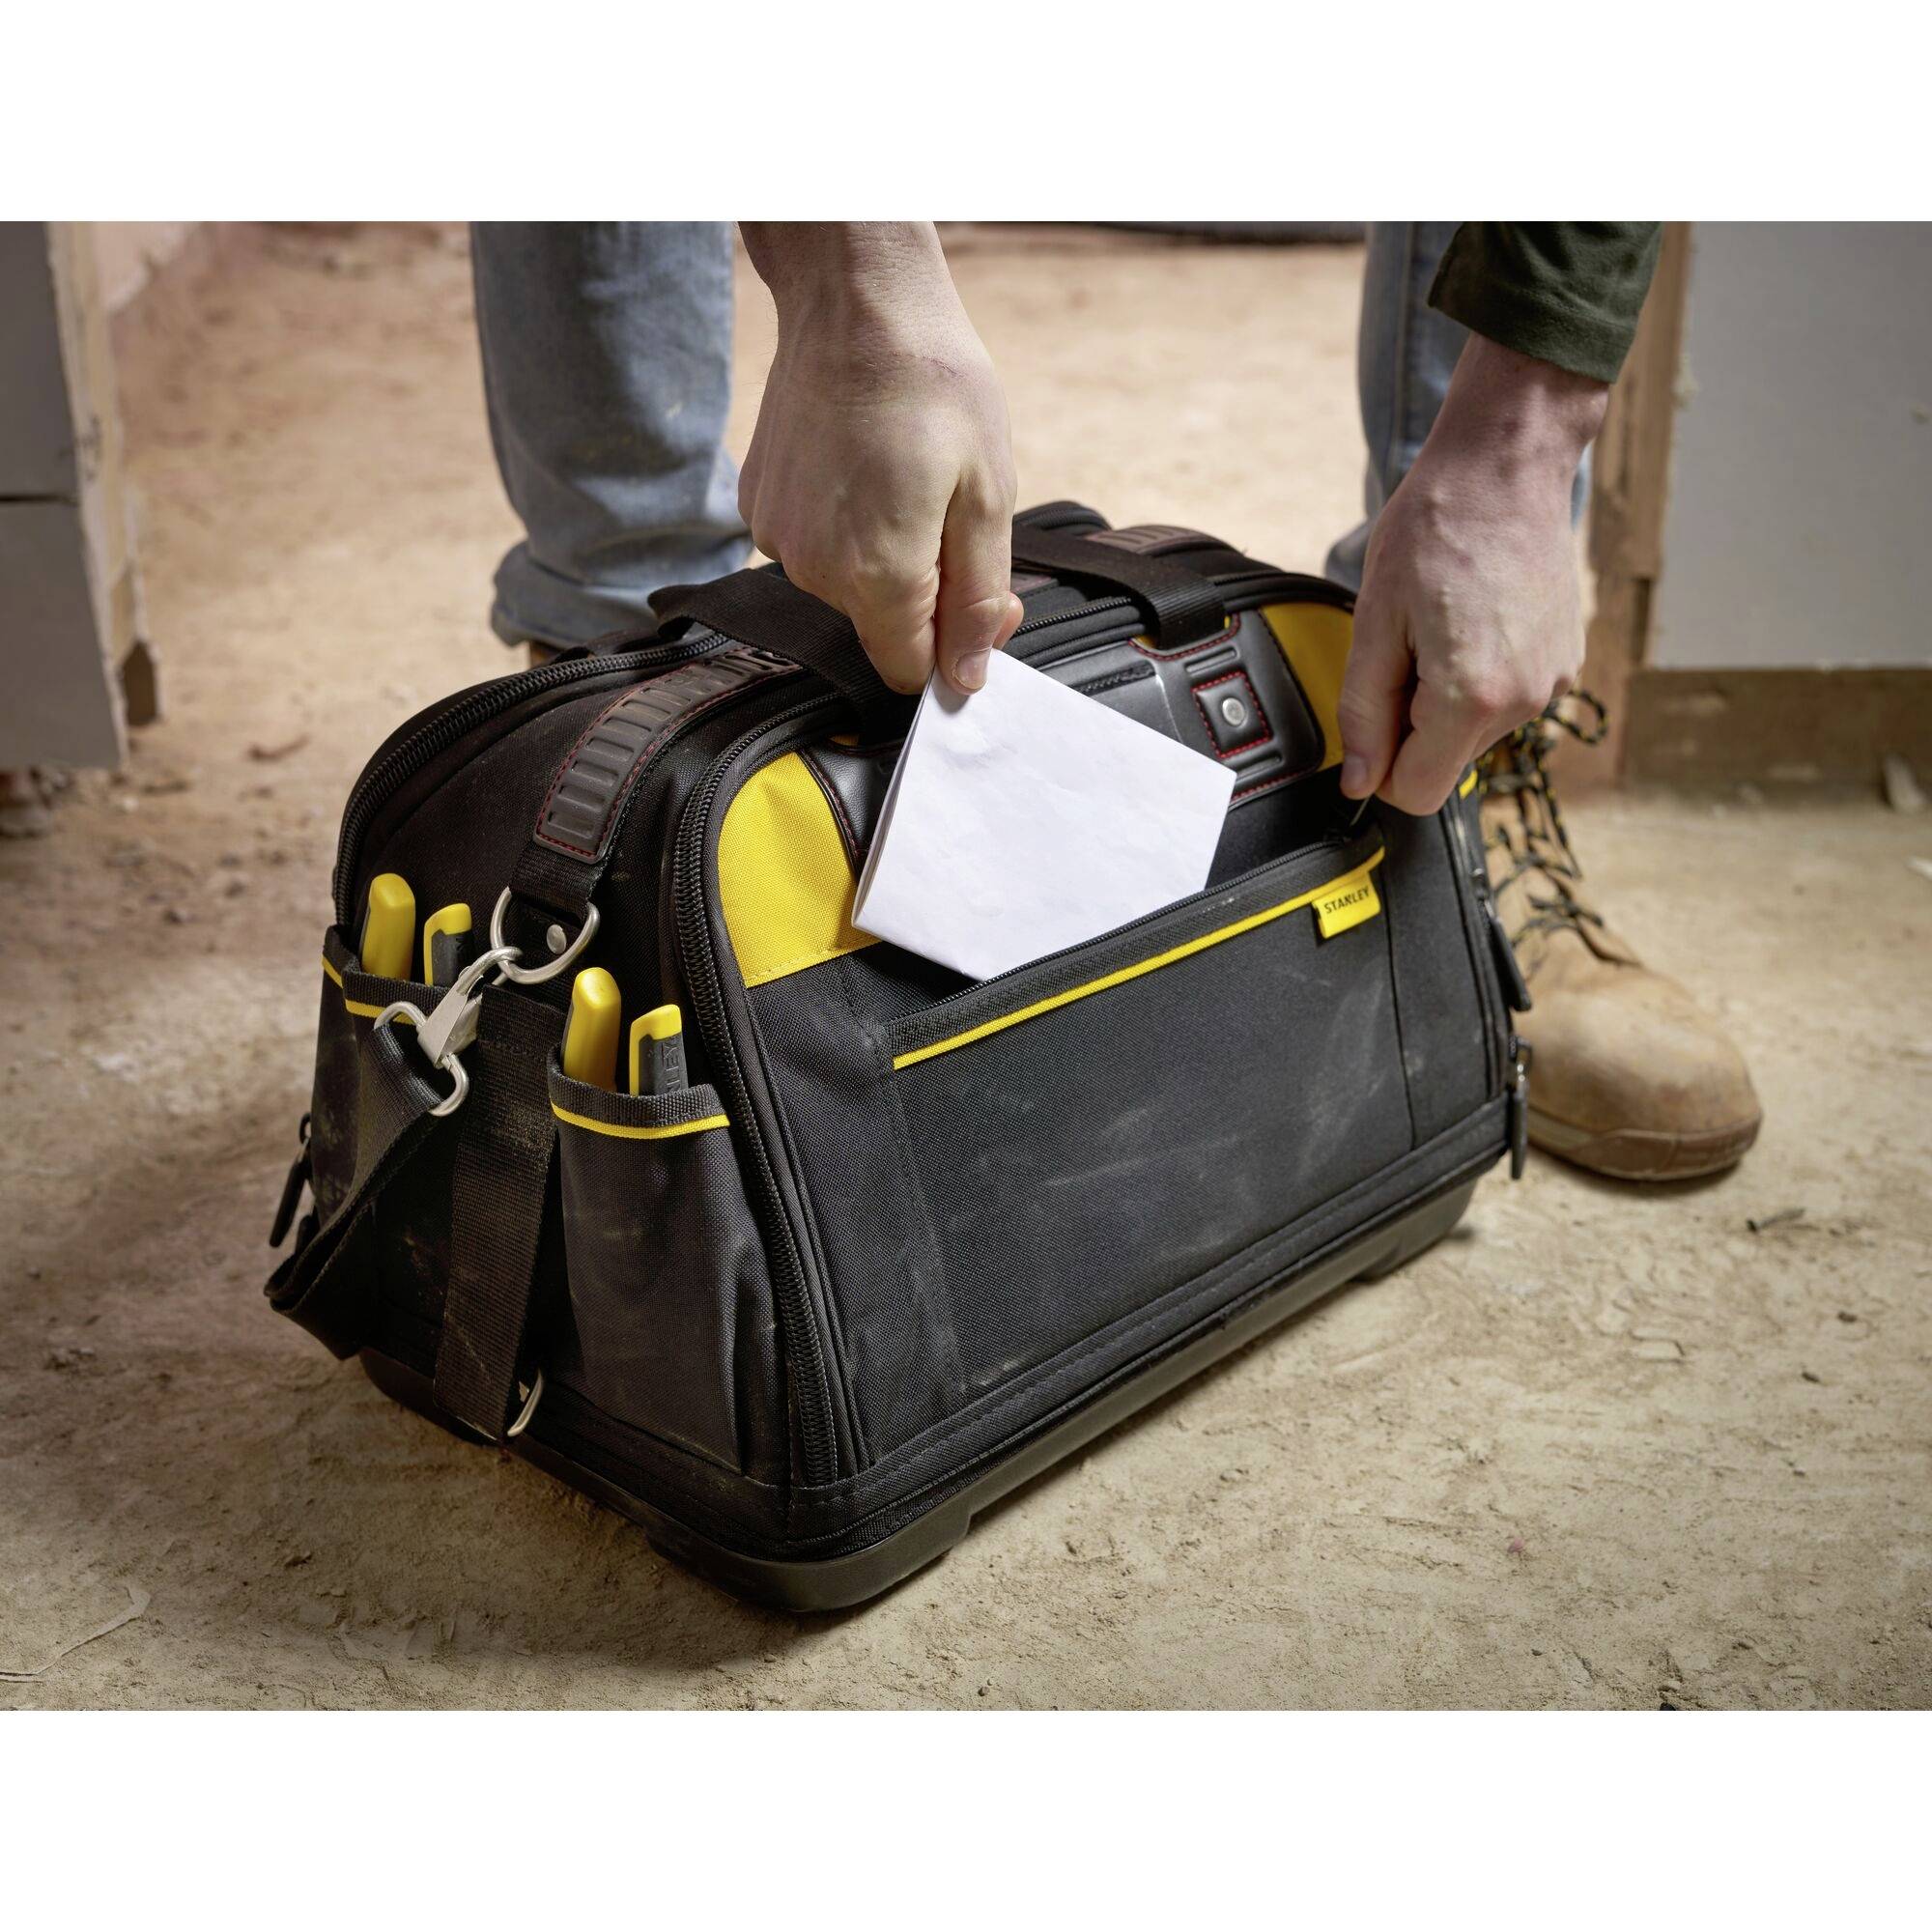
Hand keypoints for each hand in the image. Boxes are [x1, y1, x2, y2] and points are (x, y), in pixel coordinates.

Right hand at [739, 224, 1023, 694]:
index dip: (950, 646)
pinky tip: (859, 465)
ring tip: (899, 475)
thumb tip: (965, 676)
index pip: (908, 670)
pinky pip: (812, 548)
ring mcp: (776, 539)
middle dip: (922, 593)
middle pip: (878, 628)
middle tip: (949, 514)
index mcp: (877, 576)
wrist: (854, 300)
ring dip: (881, 554)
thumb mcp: (988, 496)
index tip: (976, 594)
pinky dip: (841, 524)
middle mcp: (814, 570)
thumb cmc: (933, 383)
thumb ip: (977, 598)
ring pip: (844, 589)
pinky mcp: (756, 507)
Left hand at [1338, 336, 1608, 814]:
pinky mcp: (1564, 663)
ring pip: (1474, 732)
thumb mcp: (1375, 619)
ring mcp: (1551, 683)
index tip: (1372, 717)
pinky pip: (1506, 699)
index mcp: (1473, 696)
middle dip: (1413, 724)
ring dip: (1446, 697)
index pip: (1418, 791)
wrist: (1507, 467)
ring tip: (1442, 624)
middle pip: (1446, 761)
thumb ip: (1364, 710)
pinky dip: (1480, 676)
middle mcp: (1523, 701)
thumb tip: (1359, 780)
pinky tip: (1473, 620)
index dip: (1382, 767)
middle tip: (1406, 648)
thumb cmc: (1439, 525)